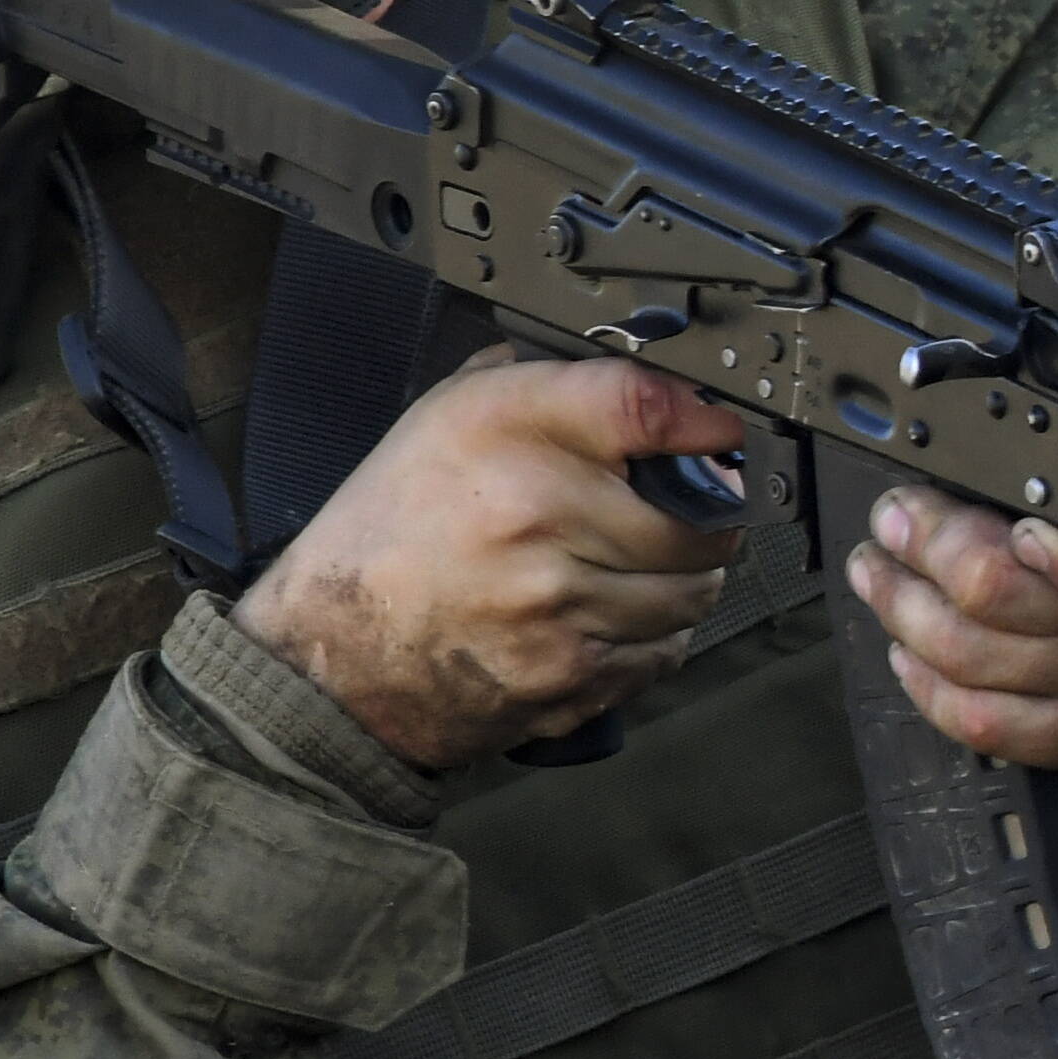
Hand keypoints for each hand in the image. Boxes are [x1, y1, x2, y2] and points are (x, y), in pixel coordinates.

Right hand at [237, 353, 746, 769]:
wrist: (332, 656)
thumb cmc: (390, 533)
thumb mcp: (442, 419)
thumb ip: (538, 386)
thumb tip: (643, 382)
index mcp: (501, 432)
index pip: (643, 407)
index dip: (706, 419)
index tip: (725, 431)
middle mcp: (535, 514)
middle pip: (696, 516)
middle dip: (708, 515)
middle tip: (687, 511)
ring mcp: (556, 605)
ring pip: (692, 590)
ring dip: (686, 579)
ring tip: (643, 567)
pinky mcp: (568, 676)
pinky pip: (663, 652)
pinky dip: (653, 636)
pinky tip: (610, 617)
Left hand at [844, 486, 1057, 784]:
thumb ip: (1035, 521)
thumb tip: (924, 506)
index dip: (983, 525)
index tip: (918, 505)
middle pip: (1002, 590)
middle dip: (924, 554)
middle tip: (887, 532)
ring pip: (978, 654)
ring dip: (906, 613)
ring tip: (880, 583)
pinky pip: (988, 721)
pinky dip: (931, 687)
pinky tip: (907, 655)